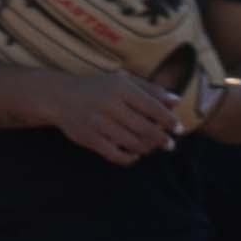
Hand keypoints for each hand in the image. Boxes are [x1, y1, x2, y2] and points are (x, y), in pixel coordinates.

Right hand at [45, 69, 185, 166]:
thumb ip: (150, 90)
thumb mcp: (123, 82)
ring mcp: (98, 123)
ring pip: (131, 142)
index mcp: (120, 88)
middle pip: (143, 127)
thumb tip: (176, 101)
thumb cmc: (98, 88)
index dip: (168, 120)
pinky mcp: (89, 138)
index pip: (151, 106)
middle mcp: (110, 105)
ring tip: (151, 148)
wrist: (60, 97)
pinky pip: (115, 154)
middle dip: (160, 138)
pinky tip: (135, 155)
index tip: (179, 129)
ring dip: (146, 148)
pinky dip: (129, 158)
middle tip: (169, 145)